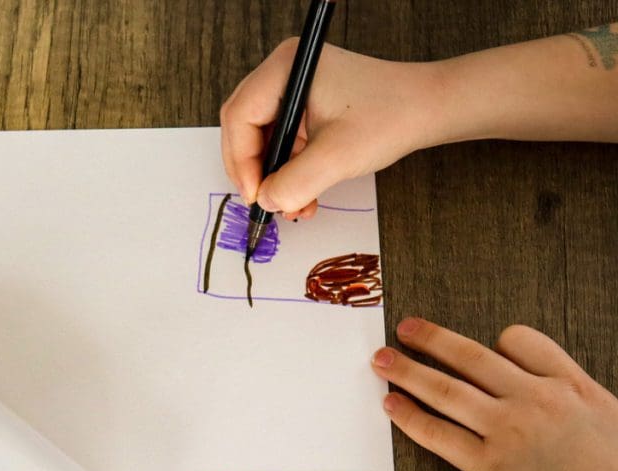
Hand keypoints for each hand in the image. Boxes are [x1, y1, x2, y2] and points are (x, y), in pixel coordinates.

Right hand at [220, 40, 446, 218]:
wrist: (427, 110)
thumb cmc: (391, 116)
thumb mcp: (337, 158)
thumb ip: (294, 184)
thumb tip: (266, 201)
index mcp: (287, 68)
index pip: (240, 116)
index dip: (241, 161)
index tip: (256, 194)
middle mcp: (285, 73)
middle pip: (244, 127)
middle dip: (254, 171)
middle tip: (265, 201)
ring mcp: (294, 90)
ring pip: (262, 140)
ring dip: (273, 177)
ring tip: (292, 205)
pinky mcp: (305, 107)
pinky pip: (281, 143)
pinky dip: (287, 172)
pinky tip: (303, 195)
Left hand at [370, 318, 617, 470]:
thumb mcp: (615, 426)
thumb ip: (585, 403)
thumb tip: (566, 397)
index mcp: (572, 388)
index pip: (522, 342)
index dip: (497, 342)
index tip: (482, 346)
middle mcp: (535, 400)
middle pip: (471, 358)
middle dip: (432, 340)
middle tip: (405, 329)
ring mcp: (507, 431)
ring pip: (445, 390)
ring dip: (408, 371)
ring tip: (381, 360)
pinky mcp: (486, 465)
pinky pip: (437, 433)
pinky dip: (409, 417)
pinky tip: (391, 405)